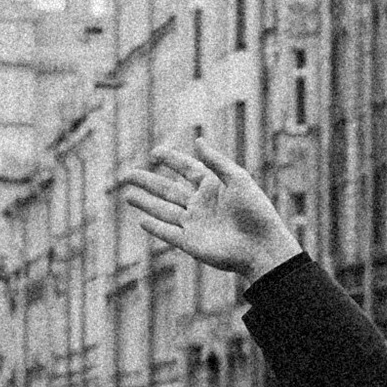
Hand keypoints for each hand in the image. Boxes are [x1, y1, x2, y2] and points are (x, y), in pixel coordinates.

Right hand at [120, 131, 300, 287]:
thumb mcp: (238, 179)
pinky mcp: (191, 243)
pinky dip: (155, 227)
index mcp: (213, 187)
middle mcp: (201, 204)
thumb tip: (197, 140)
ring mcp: (195, 224)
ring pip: (164, 210)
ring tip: (127, 194)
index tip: (154, 152)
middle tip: (128, 173)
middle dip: (148, 182)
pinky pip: (168, 233)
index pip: (187, 169)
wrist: (260, 246)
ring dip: (145, 203)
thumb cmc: (255, 210)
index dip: (171, 160)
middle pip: (168, 190)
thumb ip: (216, 161)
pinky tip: (141, 221)